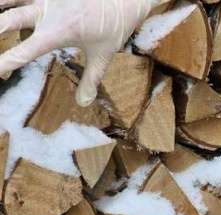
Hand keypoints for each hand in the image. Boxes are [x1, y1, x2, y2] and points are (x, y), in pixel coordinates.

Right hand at [0, 0, 166, 105]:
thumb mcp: (104, 55)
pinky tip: (4, 4)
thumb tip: (84, 103)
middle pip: (10, 20)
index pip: (25, 51)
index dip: (7, 62)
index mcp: (58, 33)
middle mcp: (47, 13)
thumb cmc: (114, 25)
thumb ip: (91, 79)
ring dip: (0, 5)